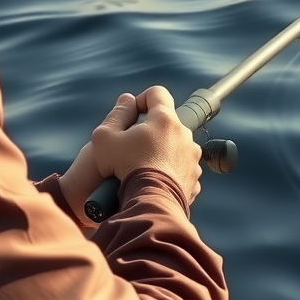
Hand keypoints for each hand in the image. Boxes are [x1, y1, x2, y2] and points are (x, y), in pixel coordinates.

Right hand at [59, 87, 202, 222]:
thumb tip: (128, 100)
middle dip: (150, 130)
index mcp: (165, 119)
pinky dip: (170, 172)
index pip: (157, 93)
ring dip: (162, 151)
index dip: (142, 99)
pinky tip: (154, 182)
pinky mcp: (194, 179)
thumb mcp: (104, 138)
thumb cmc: (124, 169)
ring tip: (143, 166)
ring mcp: (192, 158)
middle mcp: (184, 135)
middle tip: (132, 146)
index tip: (132, 113)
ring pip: (176, 146)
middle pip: (168, 122)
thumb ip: (116, 114)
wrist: (148, 205)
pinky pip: (181, 169)